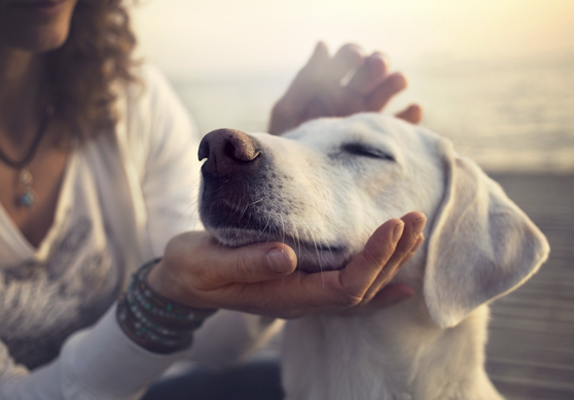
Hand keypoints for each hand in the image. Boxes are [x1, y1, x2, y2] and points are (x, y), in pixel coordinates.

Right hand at [147, 212, 425, 318]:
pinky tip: (401, 282)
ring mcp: (304, 295)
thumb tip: (286, 255)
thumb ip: (246, 263)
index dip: (373, 259)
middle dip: (393, 255)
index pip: (344, 286)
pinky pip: (348, 290)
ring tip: (414, 232)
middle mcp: (302, 300)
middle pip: (362, 288)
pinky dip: (378, 283)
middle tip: (415, 218)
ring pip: (360, 288)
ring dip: (391, 262)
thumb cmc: (193, 270)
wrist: (183, 281)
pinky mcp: (302, 282)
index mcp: (285, 296)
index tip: (393, 224)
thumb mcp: (208, 264)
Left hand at [268, 42, 421, 134]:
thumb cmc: (287, 145)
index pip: (347, 58)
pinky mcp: (379, 139)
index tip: (355, 57)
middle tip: (377, 65)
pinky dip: (410, 116)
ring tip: (398, 81)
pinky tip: (413, 109)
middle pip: (372, 70)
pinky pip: (401, 125)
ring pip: (388, 91)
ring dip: (395, 81)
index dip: (352, 54)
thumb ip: (305, 80)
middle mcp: (351, 97)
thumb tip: (323, 44)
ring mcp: (367, 117)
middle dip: (377, 63)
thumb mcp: (288, 111)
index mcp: (329, 85)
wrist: (297, 182)